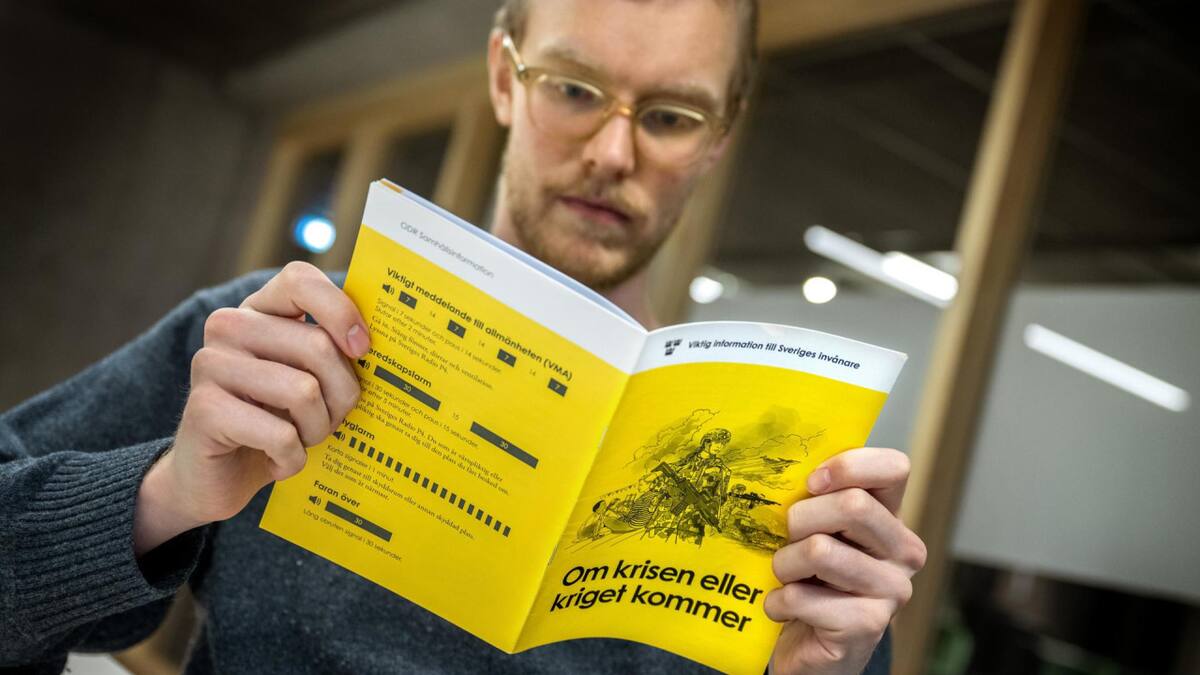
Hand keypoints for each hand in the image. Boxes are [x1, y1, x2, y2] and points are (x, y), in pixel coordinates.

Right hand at [134, 262, 368, 554]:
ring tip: (301, 440)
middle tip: (330, 420)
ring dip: (317, 429)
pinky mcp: (203, 409)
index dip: (340, 310)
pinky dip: (292, 458)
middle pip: (317, 345)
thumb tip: (373, 343)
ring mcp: (210, 364)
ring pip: (303, 391)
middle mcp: (228, 327)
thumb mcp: (310, 379)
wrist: (219, 478)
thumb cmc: (277, 422)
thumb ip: (334, 352)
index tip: (362, 349)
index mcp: (259, 310)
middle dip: (341, 395)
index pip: (300, 280)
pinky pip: (281, 434)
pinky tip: (277, 461)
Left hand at [765, 447, 925, 674]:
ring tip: (785, 577)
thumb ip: (813, 497)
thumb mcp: (813, 529)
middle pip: (853, 505)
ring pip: (820, 550)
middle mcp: (903, 552)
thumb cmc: (808, 578)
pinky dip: (778, 601)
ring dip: (784, 564)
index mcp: (891, 518)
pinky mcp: (867, 626)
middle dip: (801, 518)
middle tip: (786, 538)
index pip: (894, 469)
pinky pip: (802, 596)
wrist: (808, 646)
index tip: (811, 483)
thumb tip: (781, 466)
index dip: (847, 466)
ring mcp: (891, 591)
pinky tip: (783, 608)